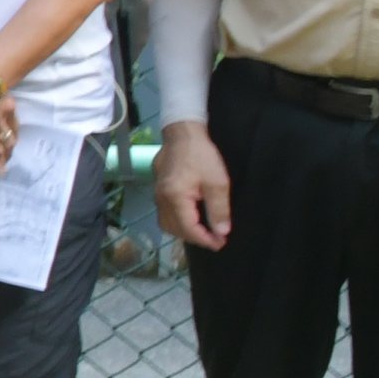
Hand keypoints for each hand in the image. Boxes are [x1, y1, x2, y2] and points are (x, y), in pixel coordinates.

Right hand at [155, 122, 232, 250]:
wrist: (182, 133)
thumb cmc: (201, 155)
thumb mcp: (217, 182)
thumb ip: (218, 209)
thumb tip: (222, 232)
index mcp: (175, 198)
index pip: (189, 228)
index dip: (205, 240)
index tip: (221, 244)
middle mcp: (161, 200)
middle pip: (175, 229)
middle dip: (195, 238)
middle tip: (215, 239)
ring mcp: (157, 195)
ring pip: (167, 224)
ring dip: (185, 232)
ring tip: (203, 232)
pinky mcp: (158, 190)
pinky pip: (165, 214)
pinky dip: (178, 222)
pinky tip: (192, 218)